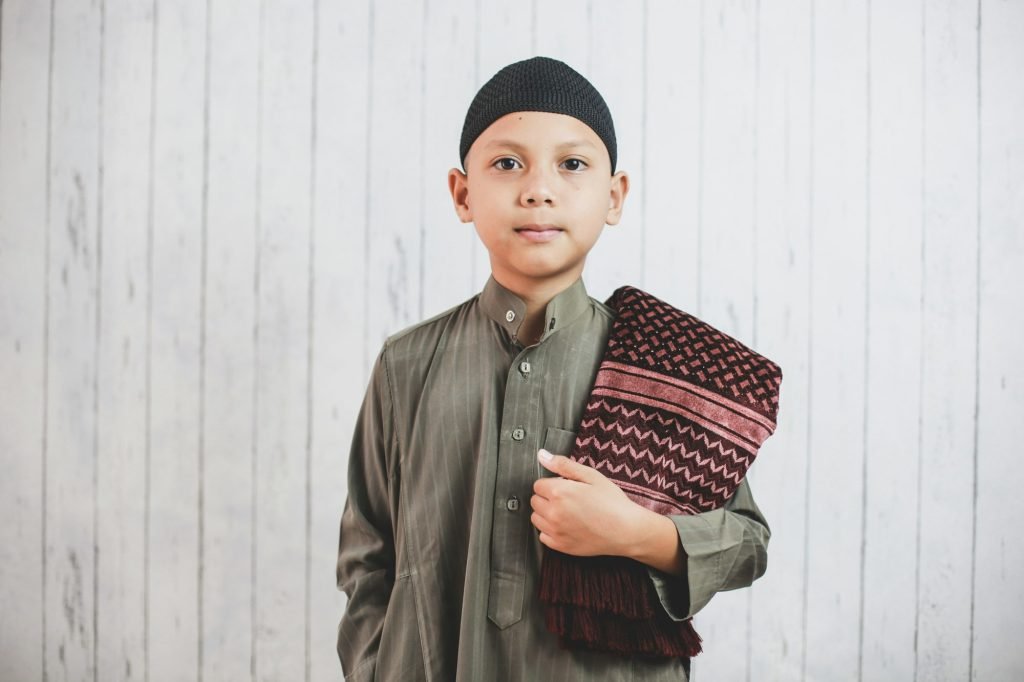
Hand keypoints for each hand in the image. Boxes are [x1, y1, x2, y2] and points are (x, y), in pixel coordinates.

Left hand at [530, 448, 648, 557]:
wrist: (626, 531)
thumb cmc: (612, 502)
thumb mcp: (591, 476)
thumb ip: (563, 465)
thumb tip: (542, 456)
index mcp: (559, 492)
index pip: (538, 484)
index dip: (552, 483)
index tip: (566, 487)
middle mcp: (553, 513)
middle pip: (535, 501)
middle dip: (547, 497)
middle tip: (569, 499)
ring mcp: (555, 531)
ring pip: (536, 518)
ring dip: (546, 513)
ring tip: (567, 512)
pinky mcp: (560, 546)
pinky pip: (542, 535)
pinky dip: (550, 530)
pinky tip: (567, 526)